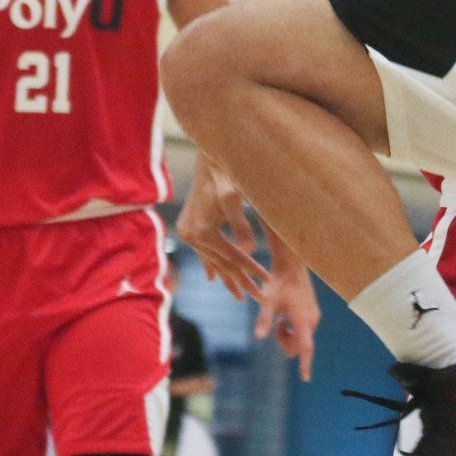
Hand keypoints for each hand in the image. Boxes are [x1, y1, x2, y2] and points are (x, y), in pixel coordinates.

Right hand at [177, 157, 267, 300]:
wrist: (207, 158)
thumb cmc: (226, 174)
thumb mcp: (236, 198)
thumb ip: (241, 225)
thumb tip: (249, 252)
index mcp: (202, 230)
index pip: (232, 256)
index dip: (251, 269)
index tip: (268, 282)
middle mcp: (191, 235)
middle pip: (222, 263)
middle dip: (242, 280)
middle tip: (261, 298)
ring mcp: (187, 233)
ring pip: (213, 261)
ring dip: (228, 277)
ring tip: (242, 296)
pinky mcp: (188, 229)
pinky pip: (203, 253)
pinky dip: (212, 265)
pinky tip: (214, 279)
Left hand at [255, 232, 319, 381]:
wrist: (291, 266)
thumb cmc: (278, 283)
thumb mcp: (268, 301)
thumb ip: (264, 319)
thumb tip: (258, 336)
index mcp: (302, 320)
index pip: (305, 348)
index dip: (305, 364)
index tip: (305, 378)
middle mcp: (312, 320)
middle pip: (299, 345)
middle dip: (286, 343)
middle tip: (275, 327)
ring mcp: (314, 316)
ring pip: (301, 338)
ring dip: (288, 336)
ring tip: (279, 321)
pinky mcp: (312, 312)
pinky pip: (303, 330)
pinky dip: (293, 329)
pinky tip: (285, 318)